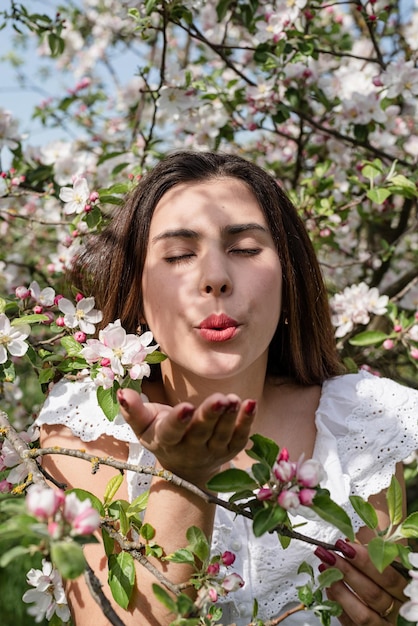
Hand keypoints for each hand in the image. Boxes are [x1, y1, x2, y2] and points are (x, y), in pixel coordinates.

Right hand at [117, 388, 256, 483]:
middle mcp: (190, 449)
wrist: (185, 466)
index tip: (186, 407)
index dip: (178, 421)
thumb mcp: (143, 426)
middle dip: (210, 416)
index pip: (172, 432)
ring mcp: (212, 452)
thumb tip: (123, 392)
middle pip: (201, 433)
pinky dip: (247, 423)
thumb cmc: (161, 435)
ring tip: (235, 399)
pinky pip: (240, 438)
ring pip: (222, 435)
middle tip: (220, 399)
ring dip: (230, 418)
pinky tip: (251, 404)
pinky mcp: (230, 450)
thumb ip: (133, 410)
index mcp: (166, 441)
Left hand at [314, 541, 406, 624]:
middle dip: (348, 572)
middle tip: (329, 555)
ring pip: (363, 614)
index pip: (388, 576)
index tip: (345, 545)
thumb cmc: (385, 575)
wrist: (389, 604)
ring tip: (325, 570)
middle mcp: (398, 610)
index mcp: (405, 589)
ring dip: (340, 590)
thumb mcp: (386, 560)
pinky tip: (328, 587)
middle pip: (374, 594)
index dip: (366, 561)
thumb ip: (375, 550)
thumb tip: (349, 539)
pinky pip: (352, 624)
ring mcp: (383, 624)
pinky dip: (339, 606)